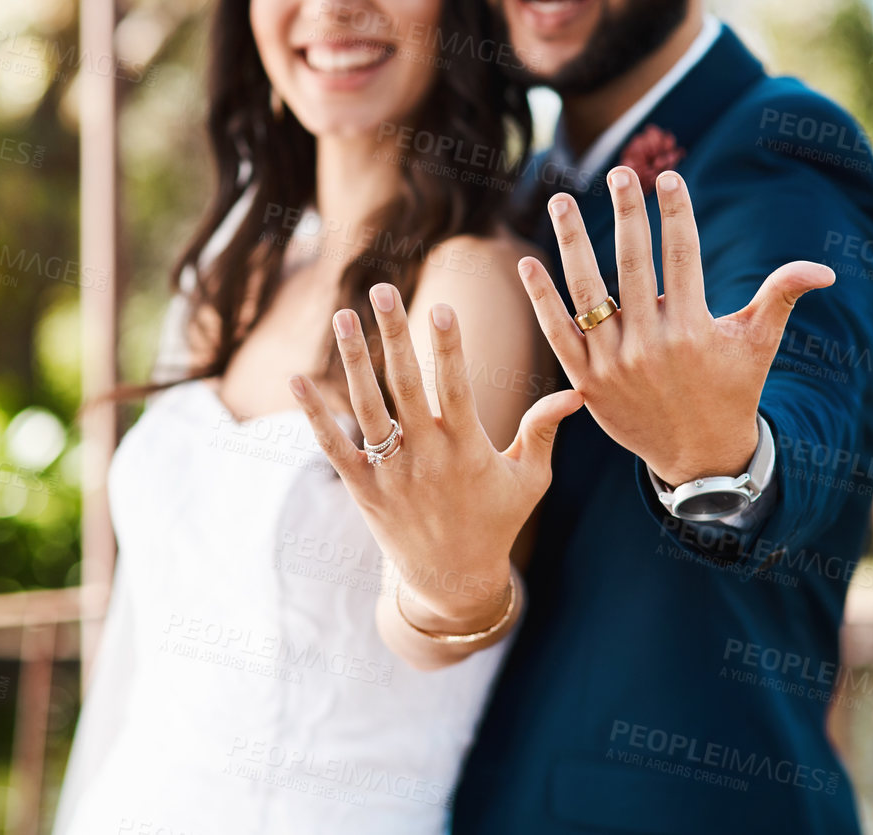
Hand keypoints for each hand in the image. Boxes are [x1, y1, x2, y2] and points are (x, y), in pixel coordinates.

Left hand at [290, 283, 582, 629]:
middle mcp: (426, 457)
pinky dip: (314, 415)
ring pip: (367, 408)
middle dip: (394, 335)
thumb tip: (575, 392)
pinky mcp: (363, 489)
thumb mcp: (531, 479)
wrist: (453, 583)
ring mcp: (391, 473)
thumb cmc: (498, 522)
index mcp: (468, 449)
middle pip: (406, 385)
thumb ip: (544, 431)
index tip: (442, 305)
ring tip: (342, 314)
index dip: (449, 347)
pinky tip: (296, 379)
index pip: (456, 388)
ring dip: (352, 360)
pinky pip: (334, 447)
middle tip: (383, 289)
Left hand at [517, 166, 833, 486]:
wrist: (699, 457)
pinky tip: (528, 263)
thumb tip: (825, 269)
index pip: (682, 258)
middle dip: (627, 215)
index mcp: (694, 330)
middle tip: (619, 174)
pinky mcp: (586, 381)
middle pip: (633, 266)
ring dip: (573, 243)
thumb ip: (781, 297)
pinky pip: (558, 333)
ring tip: (562, 200)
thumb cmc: (732, 390)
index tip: (667, 180)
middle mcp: (651, 345)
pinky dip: (541, 299)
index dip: (675, 215)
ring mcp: (613, 364)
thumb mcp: (758, 344)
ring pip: (587, 294)